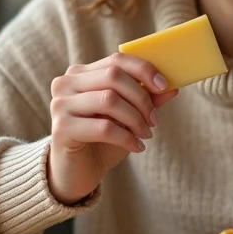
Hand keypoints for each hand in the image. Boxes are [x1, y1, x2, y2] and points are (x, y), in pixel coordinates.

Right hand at [47, 53, 178, 204]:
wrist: (75, 174)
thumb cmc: (101, 142)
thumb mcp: (127, 117)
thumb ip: (145, 99)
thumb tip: (172, 88)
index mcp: (80, 74)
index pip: (116, 60)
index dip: (143, 70)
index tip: (164, 86)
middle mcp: (66, 83)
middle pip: (114, 76)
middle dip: (141, 98)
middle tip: (154, 120)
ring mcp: (60, 104)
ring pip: (109, 99)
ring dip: (135, 119)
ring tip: (145, 134)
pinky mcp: (61, 128)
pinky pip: (104, 127)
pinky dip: (126, 138)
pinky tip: (135, 147)